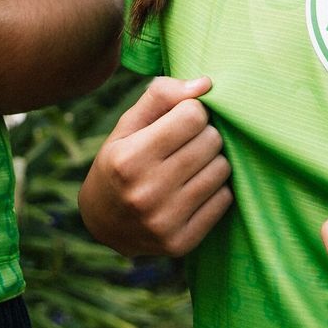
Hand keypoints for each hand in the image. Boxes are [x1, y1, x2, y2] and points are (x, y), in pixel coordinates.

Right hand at [79, 75, 232, 259]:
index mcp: (129, 158)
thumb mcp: (127, 126)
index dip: (191, 111)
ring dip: (212, 161)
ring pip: (222, 169)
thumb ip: (161, 96)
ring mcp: (165, 221)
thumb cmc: (118, 164)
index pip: (192, 115)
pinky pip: (224, 199)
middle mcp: (146, 192)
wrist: (104, 225)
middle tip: (188, 143)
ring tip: (191, 165)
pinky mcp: (181, 242)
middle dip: (204, 134)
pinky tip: (194, 188)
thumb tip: (206, 84)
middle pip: (210, 141)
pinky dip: (215, 189)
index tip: (180, 119)